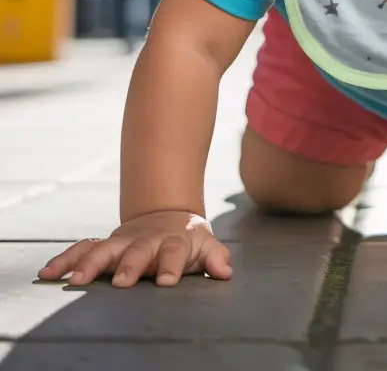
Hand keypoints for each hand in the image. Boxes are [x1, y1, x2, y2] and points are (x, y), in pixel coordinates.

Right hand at [37, 210, 231, 288]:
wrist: (168, 216)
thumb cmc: (189, 240)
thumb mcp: (207, 245)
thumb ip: (216, 258)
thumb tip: (226, 272)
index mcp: (174, 241)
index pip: (176, 252)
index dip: (173, 265)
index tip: (167, 281)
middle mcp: (146, 240)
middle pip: (138, 251)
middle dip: (129, 265)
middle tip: (121, 283)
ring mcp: (123, 242)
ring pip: (104, 249)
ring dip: (90, 263)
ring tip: (76, 280)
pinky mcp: (105, 245)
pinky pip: (82, 250)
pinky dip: (65, 259)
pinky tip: (48, 273)